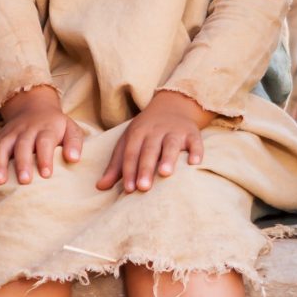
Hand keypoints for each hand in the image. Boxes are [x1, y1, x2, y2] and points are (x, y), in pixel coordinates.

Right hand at [0, 86, 83, 184]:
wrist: (33, 106)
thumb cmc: (55, 125)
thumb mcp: (70, 127)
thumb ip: (74, 142)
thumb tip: (74, 159)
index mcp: (46, 128)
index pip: (45, 141)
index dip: (45, 157)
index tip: (46, 174)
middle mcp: (26, 130)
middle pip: (22, 146)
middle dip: (22, 163)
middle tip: (24, 181)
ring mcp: (9, 135)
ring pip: (1, 148)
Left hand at [99, 90, 214, 192]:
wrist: (172, 106)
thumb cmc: (146, 132)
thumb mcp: (128, 143)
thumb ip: (116, 166)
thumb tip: (100, 187)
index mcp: (137, 133)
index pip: (131, 153)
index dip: (129, 171)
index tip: (129, 189)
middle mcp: (155, 130)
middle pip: (149, 150)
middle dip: (146, 168)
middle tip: (144, 188)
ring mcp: (175, 131)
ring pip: (170, 144)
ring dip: (168, 158)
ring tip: (165, 173)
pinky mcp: (192, 133)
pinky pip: (195, 141)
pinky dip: (196, 151)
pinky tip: (194, 163)